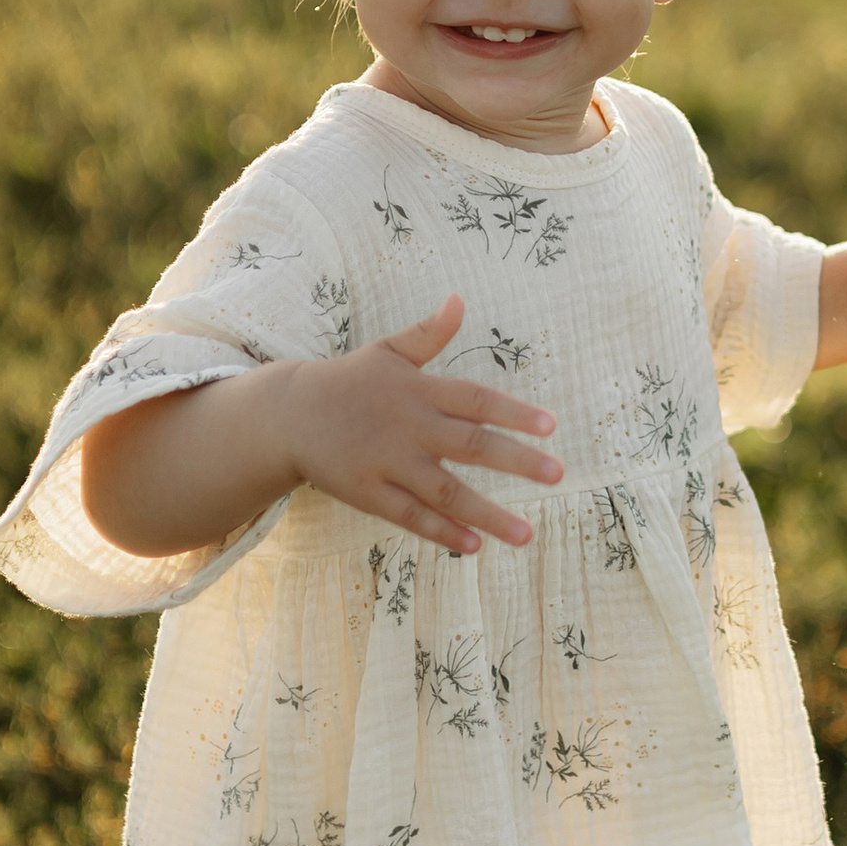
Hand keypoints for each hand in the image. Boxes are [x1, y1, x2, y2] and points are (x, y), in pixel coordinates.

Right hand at [273, 296, 562, 554]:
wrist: (287, 414)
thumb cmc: (349, 382)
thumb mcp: (387, 351)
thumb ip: (428, 333)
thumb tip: (459, 300)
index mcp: (419, 390)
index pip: (476, 399)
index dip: (514, 412)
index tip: (551, 427)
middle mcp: (409, 426)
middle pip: (470, 444)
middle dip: (516, 460)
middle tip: (558, 474)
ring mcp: (388, 462)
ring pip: (445, 490)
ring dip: (487, 513)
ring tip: (527, 534)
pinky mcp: (368, 492)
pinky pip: (411, 516)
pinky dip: (442, 531)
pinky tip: (475, 545)